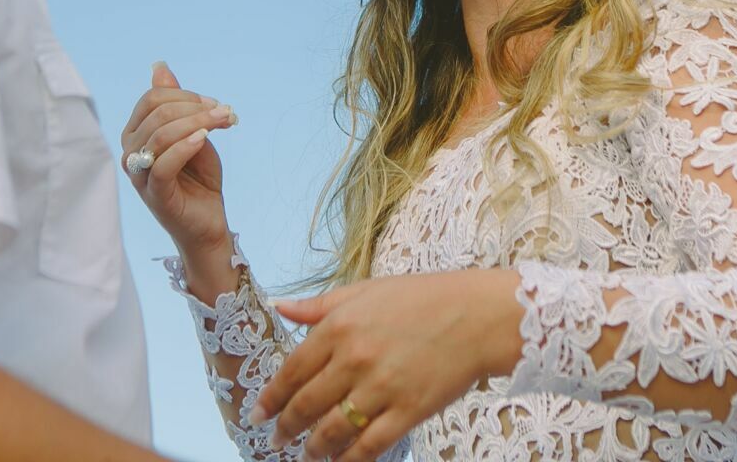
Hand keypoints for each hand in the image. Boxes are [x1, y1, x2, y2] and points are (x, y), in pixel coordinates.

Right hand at [118, 62, 236, 257]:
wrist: (208, 220)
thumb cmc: (198, 176)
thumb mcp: (192, 132)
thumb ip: (176, 103)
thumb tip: (159, 66)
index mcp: (136, 133)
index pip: (151, 98)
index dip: (185, 95)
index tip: (216, 104)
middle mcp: (131, 151)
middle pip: (156, 113)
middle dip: (195, 107)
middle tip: (225, 113)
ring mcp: (139, 174)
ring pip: (160, 135)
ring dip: (196, 122)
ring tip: (222, 122)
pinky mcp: (154, 194)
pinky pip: (162, 165)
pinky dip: (184, 147)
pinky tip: (204, 139)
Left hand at [249, 270, 522, 461]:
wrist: (478, 316)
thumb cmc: (424, 297)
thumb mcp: (366, 291)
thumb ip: (320, 306)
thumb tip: (280, 307)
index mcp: (341, 326)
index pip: (292, 370)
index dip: (272, 397)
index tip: (258, 413)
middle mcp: (354, 359)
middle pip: (307, 404)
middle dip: (287, 428)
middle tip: (276, 440)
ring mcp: (381, 388)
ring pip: (333, 430)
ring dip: (313, 449)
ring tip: (305, 455)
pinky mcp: (408, 411)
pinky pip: (369, 446)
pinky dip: (349, 460)